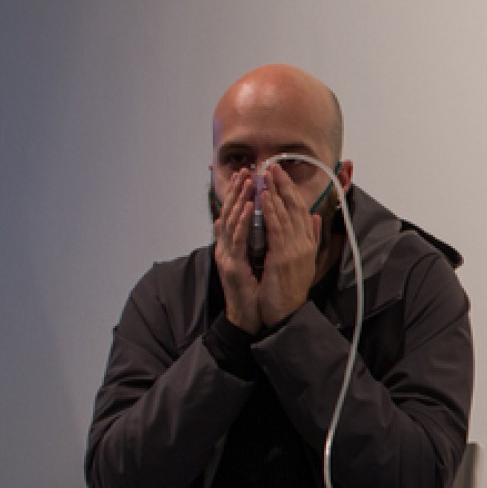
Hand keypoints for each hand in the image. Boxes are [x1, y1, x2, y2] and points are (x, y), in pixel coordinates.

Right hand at [213, 168, 263, 333]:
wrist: (249, 317)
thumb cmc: (256, 291)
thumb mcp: (258, 262)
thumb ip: (256, 241)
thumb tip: (253, 222)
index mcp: (236, 245)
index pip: (239, 215)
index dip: (244, 194)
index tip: (252, 175)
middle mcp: (228, 248)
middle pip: (232, 213)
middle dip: (240, 191)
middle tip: (247, 170)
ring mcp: (228, 256)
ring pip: (232, 222)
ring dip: (239, 200)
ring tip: (247, 182)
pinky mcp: (232, 266)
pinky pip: (237, 241)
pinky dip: (241, 223)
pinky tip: (246, 209)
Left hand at [253, 163, 322, 326]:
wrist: (287, 314)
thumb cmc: (290, 290)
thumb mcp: (303, 260)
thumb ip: (309, 237)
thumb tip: (314, 216)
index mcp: (307, 244)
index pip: (300, 210)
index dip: (291, 190)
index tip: (280, 173)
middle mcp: (303, 244)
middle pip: (295, 207)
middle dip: (284, 184)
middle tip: (273, 164)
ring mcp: (295, 250)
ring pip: (285, 214)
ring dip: (275, 192)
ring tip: (267, 173)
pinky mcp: (283, 257)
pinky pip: (276, 229)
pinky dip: (270, 211)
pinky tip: (264, 197)